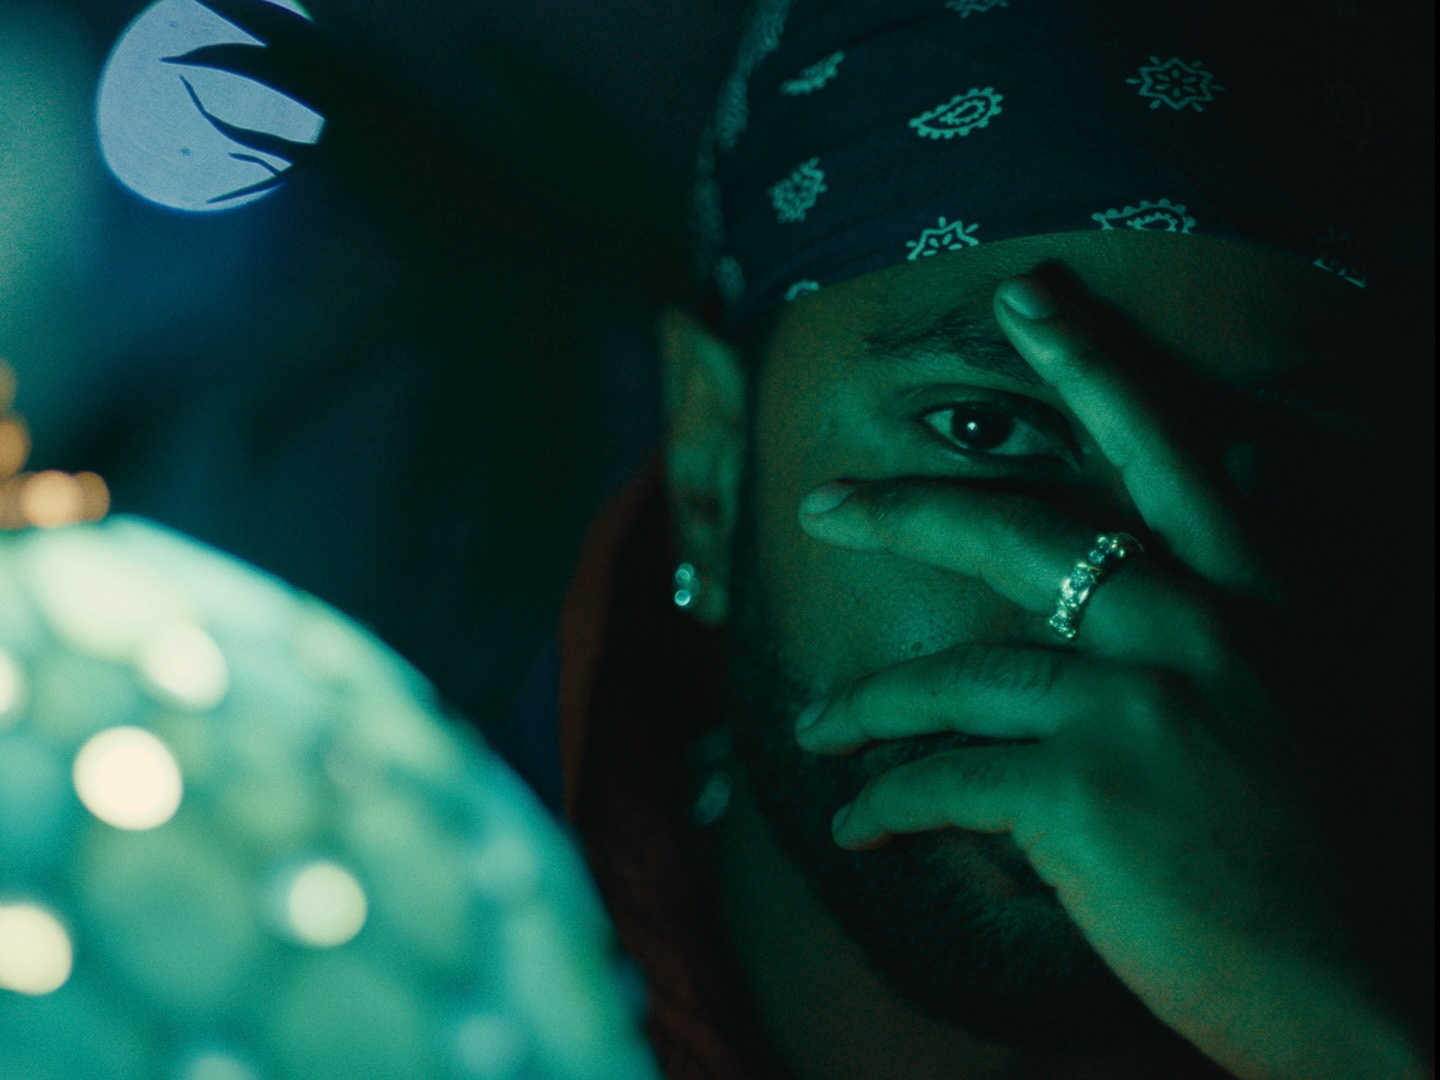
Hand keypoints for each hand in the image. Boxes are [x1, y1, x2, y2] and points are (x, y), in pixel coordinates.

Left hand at [793, 275, 1428, 1079]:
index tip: (1028, 295)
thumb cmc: (1296, 858)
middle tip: (823, 503)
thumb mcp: (1275, 712)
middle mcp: (1194, 634)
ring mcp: (1133, 705)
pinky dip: (884, 803)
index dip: (1095, 366)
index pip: (1165, 456)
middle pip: (1022, 530)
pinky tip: (858, 828)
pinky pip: (940, 776)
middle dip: (908, 510)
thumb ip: (1200, 635)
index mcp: (1248, 608)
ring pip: (953, 676)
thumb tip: (1134, 560)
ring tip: (821, 730)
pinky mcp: (1078, 789)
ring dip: (868, 709)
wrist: (1342, 986)